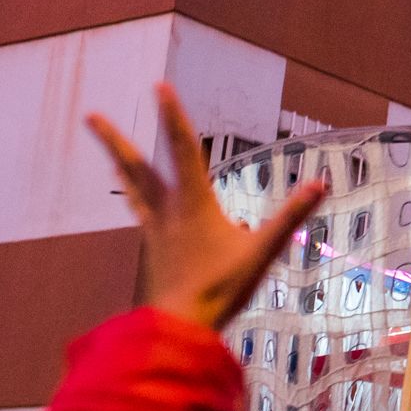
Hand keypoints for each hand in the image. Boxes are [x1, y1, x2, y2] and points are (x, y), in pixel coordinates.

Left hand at [87, 85, 327, 331]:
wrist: (181, 324)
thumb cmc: (222, 287)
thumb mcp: (263, 250)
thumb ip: (290, 216)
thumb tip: (321, 183)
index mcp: (193, 202)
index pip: (182, 148)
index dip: (172, 115)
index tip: (160, 86)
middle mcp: (167, 209)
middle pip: (137, 166)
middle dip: (114, 139)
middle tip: (90, 116)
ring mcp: (155, 230)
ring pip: (133, 188)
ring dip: (120, 165)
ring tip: (108, 151)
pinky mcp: (152, 249)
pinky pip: (141, 214)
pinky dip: (138, 199)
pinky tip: (143, 205)